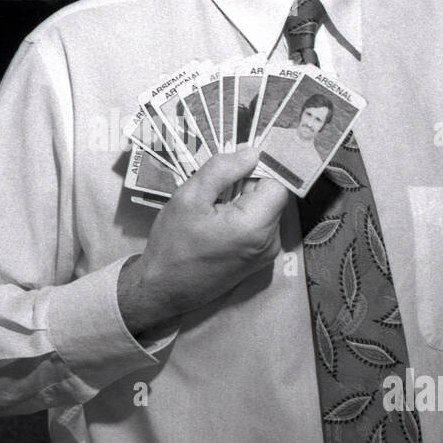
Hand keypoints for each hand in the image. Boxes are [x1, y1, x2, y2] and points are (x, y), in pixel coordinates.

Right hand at [118, 146, 289, 337]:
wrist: (164, 290)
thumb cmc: (173, 244)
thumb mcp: (189, 197)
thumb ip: (222, 169)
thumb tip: (252, 152)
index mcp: (256, 225)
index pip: (278, 181)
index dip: (259, 167)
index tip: (235, 165)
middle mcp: (270, 241)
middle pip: (272, 195)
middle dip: (248, 184)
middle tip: (216, 190)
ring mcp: (267, 254)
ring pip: (266, 209)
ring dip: (244, 201)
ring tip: (214, 209)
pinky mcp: (260, 261)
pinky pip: (260, 226)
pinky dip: (243, 217)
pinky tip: (218, 225)